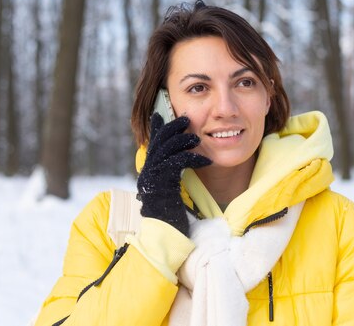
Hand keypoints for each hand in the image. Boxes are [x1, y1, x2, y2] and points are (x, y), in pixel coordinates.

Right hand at [137, 113, 211, 235]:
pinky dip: (191, 158)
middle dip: (171, 128)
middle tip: (185, 118)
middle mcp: (147, 174)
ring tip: (198, 137)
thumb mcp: (170, 193)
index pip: (152, 146)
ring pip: (165, 151)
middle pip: (157, 143)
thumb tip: (176, 165)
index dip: (156, 129)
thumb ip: (170, 178)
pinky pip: (176, 164)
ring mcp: (152, 180)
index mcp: (149, 174)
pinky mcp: (162, 186)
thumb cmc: (170, 219)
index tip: (159, 114)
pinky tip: (206, 159)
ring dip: (182, 140)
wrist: (165, 238)